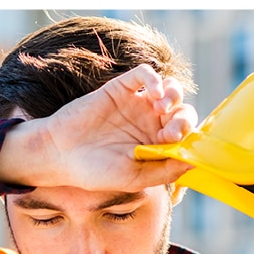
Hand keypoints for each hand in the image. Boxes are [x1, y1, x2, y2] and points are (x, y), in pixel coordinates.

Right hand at [0, 64, 196, 192]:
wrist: (59, 154)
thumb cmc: (94, 171)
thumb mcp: (134, 178)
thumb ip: (165, 171)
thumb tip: (195, 162)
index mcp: (154, 145)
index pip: (185, 136)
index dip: (188, 137)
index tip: (173, 143)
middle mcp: (149, 123)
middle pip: (182, 112)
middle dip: (183, 119)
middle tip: (168, 130)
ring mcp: (136, 104)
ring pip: (170, 90)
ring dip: (174, 96)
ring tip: (161, 107)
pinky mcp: (121, 88)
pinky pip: (146, 74)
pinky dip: (155, 79)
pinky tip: (153, 93)